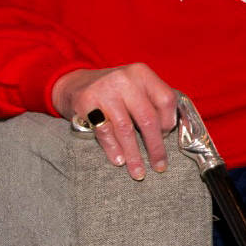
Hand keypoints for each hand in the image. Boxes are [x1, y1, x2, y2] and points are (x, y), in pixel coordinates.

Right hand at [52, 64, 178, 179]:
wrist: (76, 84)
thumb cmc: (114, 91)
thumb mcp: (135, 87)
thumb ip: (152, 103)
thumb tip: (168, 134)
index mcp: (142, 73)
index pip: (166, 100)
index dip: (169, 122)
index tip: (166, 136)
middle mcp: (125, 79)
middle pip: (148, 118)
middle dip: (155, 147)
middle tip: (159, 166)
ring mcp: (105, 90)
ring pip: (126, 129)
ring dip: (134, 155)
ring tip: (138, 172)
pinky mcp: (86, 102)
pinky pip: (104, 131)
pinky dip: (113, 148)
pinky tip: (119, 161)